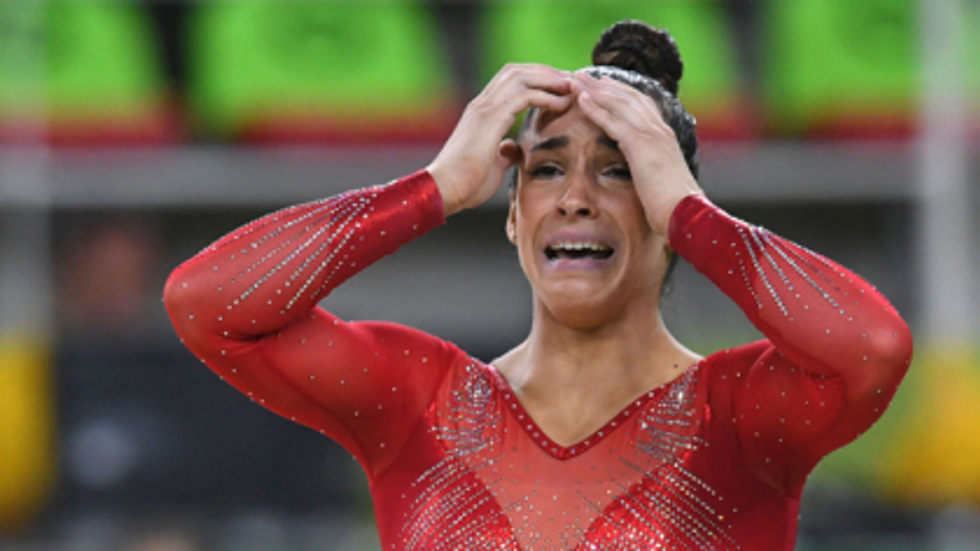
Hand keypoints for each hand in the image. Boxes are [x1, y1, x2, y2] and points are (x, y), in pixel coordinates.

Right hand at [427, 64, 573, 216]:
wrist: (445, 190)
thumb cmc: (466, 184)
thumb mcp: (493, 165)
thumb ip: (503, 153)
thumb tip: (513, 150)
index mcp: (482, 112)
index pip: (511, 81)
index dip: (537, 79)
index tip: (560, 87)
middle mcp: (482, 104)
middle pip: (517, 71)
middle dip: (546, 72)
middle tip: (570, 81)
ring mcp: (484, 109)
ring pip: (521, 76)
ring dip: (549, 78)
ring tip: (570, 87)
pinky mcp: (490, 119)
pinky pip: (524, 96)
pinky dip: (546, 96)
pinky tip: (561, 104)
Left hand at [571, 72, 702, 236]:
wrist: (686, 214)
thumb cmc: (673, 206)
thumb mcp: (659, 180)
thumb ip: (649, 169)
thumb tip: (640, 173)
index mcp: (664, 136)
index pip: (640, 104)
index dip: (619, 92)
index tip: (600, 85)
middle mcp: (660, 129)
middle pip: (628, 96)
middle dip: (603, 84)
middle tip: (582, 75)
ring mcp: (652, 135)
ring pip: (619, 103)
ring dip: (595, 89)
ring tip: (576, 80)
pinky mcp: (641, 145)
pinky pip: (613, 121)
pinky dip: (596, 108)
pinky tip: (581, 100)